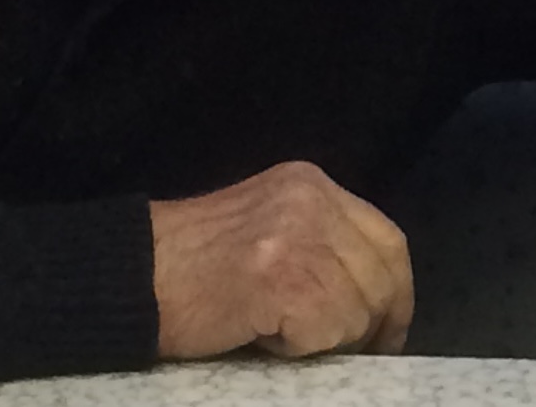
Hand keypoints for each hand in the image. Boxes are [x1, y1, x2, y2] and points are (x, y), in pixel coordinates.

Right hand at [150, 161, 412, 360]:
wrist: (138, 273)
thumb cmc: (197, 259)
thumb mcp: (270, 224)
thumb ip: (319, 239)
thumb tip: (373, 296)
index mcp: (310, 183)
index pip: (387, 238)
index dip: (396, 291)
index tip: (387, 329)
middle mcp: (311, 201)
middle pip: (382, 276)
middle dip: (373, 324)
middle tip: (345, 351)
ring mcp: (300, 238)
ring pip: (359, 311)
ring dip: (328, 337)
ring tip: (280, 330)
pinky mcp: (285, 280)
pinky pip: (326, 334)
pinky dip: (300, 348)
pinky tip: (263, 334)